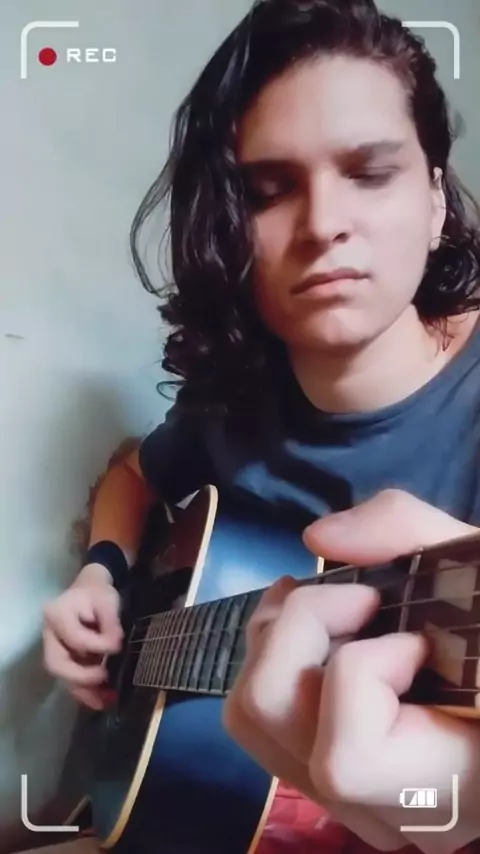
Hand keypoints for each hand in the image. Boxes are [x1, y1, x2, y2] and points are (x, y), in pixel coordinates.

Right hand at [43, 562, 123, 708]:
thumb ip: (110, 623)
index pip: (74, 638)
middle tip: (106, 677)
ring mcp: (54, 649)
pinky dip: (86, 692)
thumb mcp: (107, 600)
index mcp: (56, 614)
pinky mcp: (64, 660)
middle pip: (57, 664)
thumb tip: (114, 646)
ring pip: (62, 677)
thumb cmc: (98, 594)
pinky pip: (70, 680)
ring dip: (84, 691)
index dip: (96, 645)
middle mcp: (49, 635)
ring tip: (107, 700)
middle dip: (81, 677)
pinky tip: (103, 699)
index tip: (117, 646)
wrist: (91, 592)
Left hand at [224, 489, 479, 853]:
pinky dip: (275, 656)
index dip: (361, 672)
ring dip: (278, 637)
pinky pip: (265, 722)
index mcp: (454, 778)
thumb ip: (413, 536)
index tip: (417, 637)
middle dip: (298, 631)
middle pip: (273, 721)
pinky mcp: (338, 782)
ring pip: (251, 719)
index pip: (348, 757)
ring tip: (326, 602)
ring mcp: (360, 803)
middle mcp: (394, 810)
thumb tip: (319, 538)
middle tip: (359, 598)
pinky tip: (316, 624)